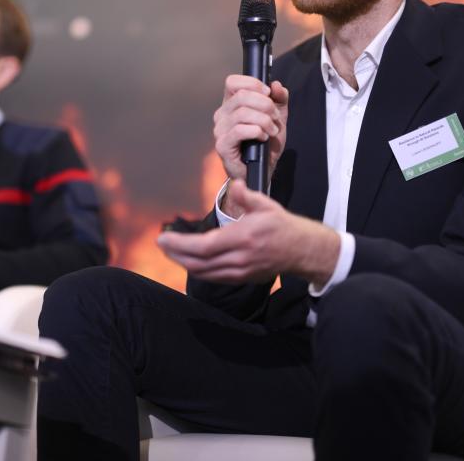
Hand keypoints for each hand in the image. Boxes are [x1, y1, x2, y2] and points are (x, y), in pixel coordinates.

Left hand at [157, 180, 339, 286]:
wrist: (302, 250)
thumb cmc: (282, 225)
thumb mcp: (266, 205)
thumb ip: (246, 195)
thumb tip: (234, 185)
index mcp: (243, 237)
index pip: (204, 246)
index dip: (180, 244)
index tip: (164, 238)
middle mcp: (239, 258)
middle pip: (198, 262)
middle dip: (175, 254)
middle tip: (161, 244)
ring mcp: (240, 271)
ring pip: (203, 272)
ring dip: (183, 262)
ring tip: (171, 251)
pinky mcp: (241, 278)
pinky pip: (213, 277)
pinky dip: (197, 269)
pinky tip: (189, 260)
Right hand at [213, 75, 287, 216]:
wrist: (263, 169)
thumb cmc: (266, 144)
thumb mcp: (278, 117)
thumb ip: (279, 99)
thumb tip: (276, 85)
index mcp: (232, 104)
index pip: (233, 82)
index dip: (252, 83)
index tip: (268, 93)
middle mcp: (222, 115)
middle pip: (241, 96)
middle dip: (265, 105)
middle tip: (275, 118)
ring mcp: (220, 130)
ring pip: (242, 113)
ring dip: (263, 120)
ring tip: (272, 130)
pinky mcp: (222, 145)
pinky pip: (239, 130)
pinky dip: (256, 131)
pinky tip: (263, 137)